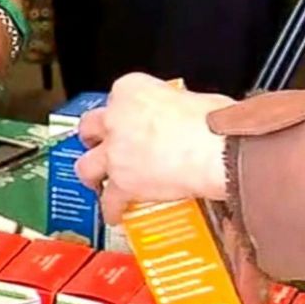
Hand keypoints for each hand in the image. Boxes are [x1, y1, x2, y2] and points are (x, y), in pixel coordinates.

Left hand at [73, 74, 234, 223]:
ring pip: (86, 165)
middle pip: (90, 126)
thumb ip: (179, 105)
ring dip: (91, 174)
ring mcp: (116, 152)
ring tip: (97, 180)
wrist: (218, 152)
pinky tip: (116, 213)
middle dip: (94, 137)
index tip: (131, 118)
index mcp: (133, 90)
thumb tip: (188, 114)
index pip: (119, 95)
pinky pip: (109, 200)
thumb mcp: (195, 98)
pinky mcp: (122, 183)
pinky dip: (112, 208)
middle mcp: (116, 118)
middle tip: (101, 143)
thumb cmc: (216, 124)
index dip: (125, 110)